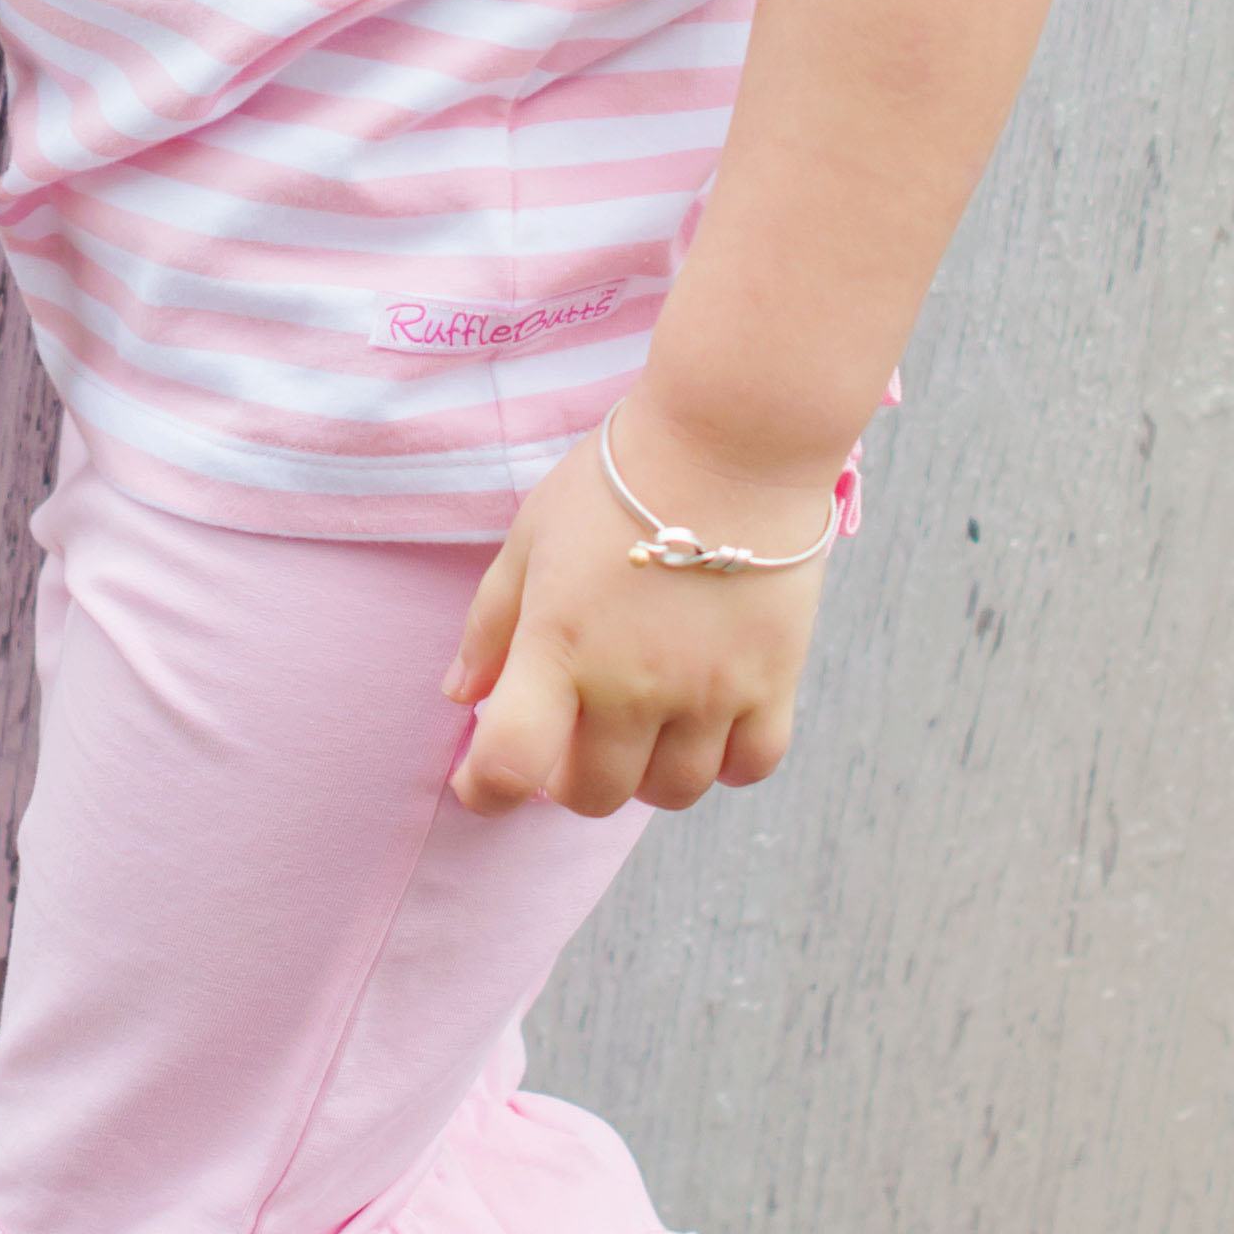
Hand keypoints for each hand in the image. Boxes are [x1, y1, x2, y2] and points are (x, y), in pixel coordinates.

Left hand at [445, 418, 826, 821]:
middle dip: (568, 777)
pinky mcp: (772, 681)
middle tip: (572, 732)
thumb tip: (461, 693)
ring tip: (642, 726)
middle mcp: (632, 685)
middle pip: (594, 794)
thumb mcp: (531, 536)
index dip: (484, 791)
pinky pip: (750, 767)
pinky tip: (707, 722)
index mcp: (558, 648)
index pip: (510, 764)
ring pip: (672, 792)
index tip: (480, 780)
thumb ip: (491, 623)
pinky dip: (724, 763)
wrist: (731, 438)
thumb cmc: (618, 479)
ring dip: (645, 774)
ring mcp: (708, 691)